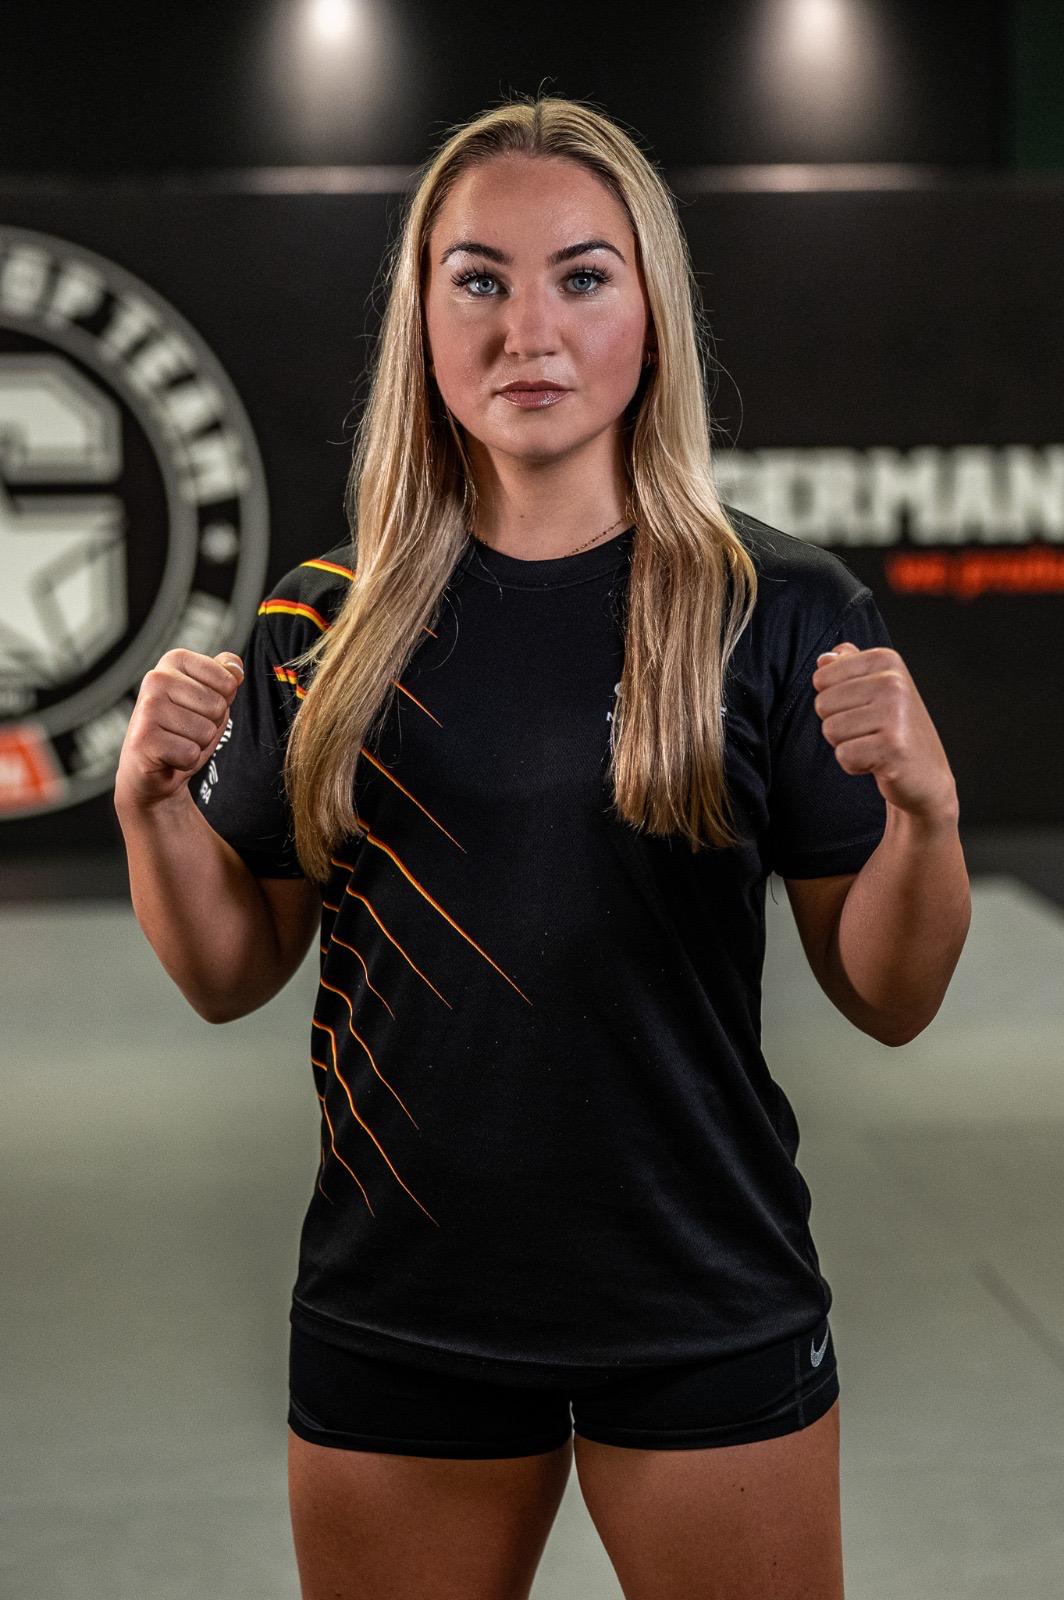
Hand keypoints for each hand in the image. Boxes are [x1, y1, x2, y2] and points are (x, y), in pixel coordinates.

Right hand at [114, 649, 244, 810]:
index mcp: (174, 661)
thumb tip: (236, 667)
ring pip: (205, 731)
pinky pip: (190, 753)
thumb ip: (225, 677)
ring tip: (177, 741)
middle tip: (186, 729)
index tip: (198, 709)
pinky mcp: (143, 738)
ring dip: (198, 744)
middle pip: (218, 706)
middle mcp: (156, 677)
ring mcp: (147, 707)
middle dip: (210, 725)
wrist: (153, 769)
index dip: (222, 702)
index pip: (228, 681)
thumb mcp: (210, 698)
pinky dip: (186, 761)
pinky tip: (169, 756)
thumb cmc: (183, 730)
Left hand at [811, 642, 957, 821]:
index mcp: (886, 661)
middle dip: (839, 725)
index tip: (863, 709)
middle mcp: (893, 682)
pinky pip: (843, 755)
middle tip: (869, 731)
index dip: (834, 701)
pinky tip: (878, 762)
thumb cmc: (895, 730)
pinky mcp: (892, 746)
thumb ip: (849, 667)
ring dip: (847, 745)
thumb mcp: (876, 689)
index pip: (821, 678)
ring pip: (830, 730)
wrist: (926, 774)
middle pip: (822, 704)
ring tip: (874, 745)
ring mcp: (895, 713)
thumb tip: (824, 659)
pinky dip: (855, 765)